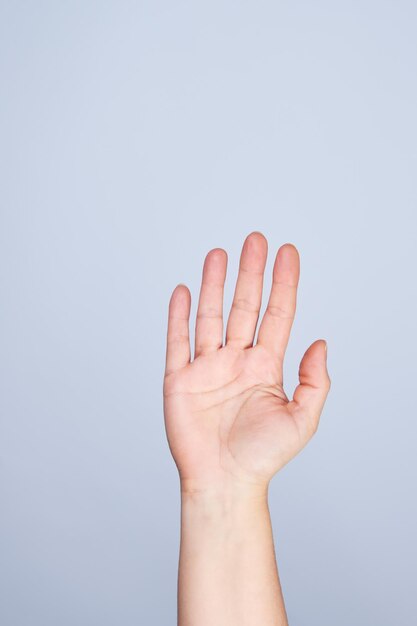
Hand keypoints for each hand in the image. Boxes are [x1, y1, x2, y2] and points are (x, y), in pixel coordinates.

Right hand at [163, 232, 330, 494]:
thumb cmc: (261, 457)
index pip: (277, 314)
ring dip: (214, 284)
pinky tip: (184, 292)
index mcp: (265, 366)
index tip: (287, 253)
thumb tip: (321, 343)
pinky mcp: (180, 380)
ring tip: (219, 254)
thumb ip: (314, 381)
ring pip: (211, 316)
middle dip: (250, 273)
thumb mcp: (301, 419)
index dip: (283, 283)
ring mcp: (207, 368)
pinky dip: (178, 316)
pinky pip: (178, 341)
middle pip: (244, 306)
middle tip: (255, 240)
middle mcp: (236, 360)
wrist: (224, 482)